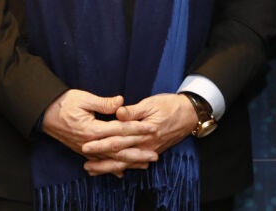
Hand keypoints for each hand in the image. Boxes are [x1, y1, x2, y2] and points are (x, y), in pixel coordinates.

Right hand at [41, 89, 158, 175]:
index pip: (120, 130)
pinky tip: (121, 172)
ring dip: (128, 162)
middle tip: (154, 155)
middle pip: (118, 150)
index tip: (151, 128)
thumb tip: (121, 101)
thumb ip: (103, 102)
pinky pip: (100, 161)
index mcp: (92, 129)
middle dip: (137, 153)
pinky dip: (111, 167)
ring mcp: (86, 149)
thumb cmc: (64, 103)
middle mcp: (90, 143)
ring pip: (111, 159)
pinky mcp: (82, 150)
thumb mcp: (83, 98)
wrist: (44, 113)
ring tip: (144, 165)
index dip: (137, 129)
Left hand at [80, 93, 197, 174]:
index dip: (101, 142)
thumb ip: (134, 111)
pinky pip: (135, 163)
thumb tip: (118, 113)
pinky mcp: (152, 151)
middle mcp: (145, 144)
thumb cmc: (170, 105)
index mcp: (143, 131)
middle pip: (119, 154)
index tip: (86, 145)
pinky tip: (115, 171)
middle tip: (85, 163)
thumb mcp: (152, 103)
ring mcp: (149, 149)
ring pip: (126, 162)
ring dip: (109, 167)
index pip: (118, 138)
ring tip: (93, 170)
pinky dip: (124, 167)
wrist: (190, 114)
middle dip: (102, 159)